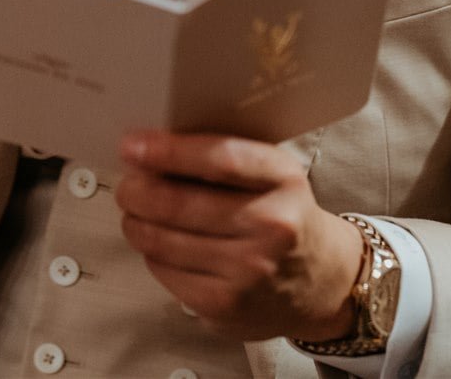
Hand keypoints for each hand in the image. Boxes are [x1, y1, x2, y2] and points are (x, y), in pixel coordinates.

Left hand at [115, 130, 362, 341]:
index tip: (132, 146)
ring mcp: (248, 271)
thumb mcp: (273, 176)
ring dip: (136, 223)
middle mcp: (271, 226)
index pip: (220, 160)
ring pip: (162, 241)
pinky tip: (161, 245)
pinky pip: (165, 272)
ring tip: (135, 213)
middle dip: (137, 191)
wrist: (323, 281)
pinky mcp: (225, 305)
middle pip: (178, 204)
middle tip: (128, 184)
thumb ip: (225, 158)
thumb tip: (153, 148)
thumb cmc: (285, 216)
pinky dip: (152, 254)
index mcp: (283, 180)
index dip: (168, 151)